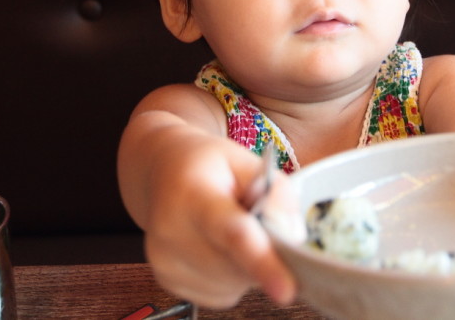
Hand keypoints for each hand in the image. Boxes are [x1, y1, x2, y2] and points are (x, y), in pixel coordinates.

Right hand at [142, 138, 297, 307]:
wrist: (162, 171)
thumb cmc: (208, 165)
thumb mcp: (247, 161)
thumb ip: (276, 193)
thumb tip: (292, 236)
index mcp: (192, 194)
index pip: (233, 234)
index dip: (262, 263)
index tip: (287, 290)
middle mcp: (171, 231)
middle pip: (237, 265)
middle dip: (264, 254)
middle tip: (262, 222)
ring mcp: (165, 261)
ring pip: (234, 285)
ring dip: (248, 267)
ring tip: (233, 229)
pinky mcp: (168, 281)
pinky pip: (222, 294)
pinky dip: (233, 276)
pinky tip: (221, 247)